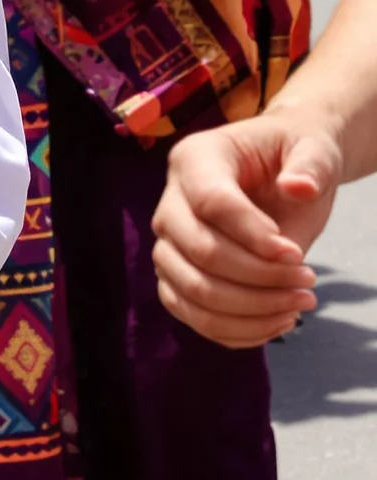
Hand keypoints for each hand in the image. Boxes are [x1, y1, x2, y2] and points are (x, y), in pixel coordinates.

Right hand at [152, 116, 333, 344]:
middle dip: (260, 278)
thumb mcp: (312, 150)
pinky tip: (278, 320)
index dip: (254, 236)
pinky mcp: (176, 276)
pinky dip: (237, 331)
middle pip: (199, 251)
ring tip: (298, 304)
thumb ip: (311, 165)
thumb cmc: (293, 158)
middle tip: (308, 280)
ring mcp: (169, 241)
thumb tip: (297, 188)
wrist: (281, 173)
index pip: (210, 202)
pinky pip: (191, 315)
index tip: (297, 255)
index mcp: (195, 157)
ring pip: (192, 290)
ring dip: (252, 310)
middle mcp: (171, 199)